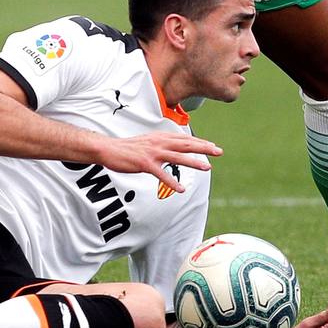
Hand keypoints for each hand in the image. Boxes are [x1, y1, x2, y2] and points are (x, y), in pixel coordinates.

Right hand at [96, 132, 222, 192]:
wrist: (109, 149)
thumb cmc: (128, 148)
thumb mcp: (148, 141)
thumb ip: (161, 143)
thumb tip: (173, 146)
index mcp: (161, 137)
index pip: (185, 139)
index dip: (200, 142)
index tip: (213, 146)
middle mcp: (159, 143)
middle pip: (186, 145)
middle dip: (204, 148)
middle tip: (219, 151)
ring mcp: (153, 153)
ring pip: (178, 157)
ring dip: (194, 162)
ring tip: (208, 167)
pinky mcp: (145, 164)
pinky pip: (161, 174)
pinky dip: (172, 182)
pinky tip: (181, 189)